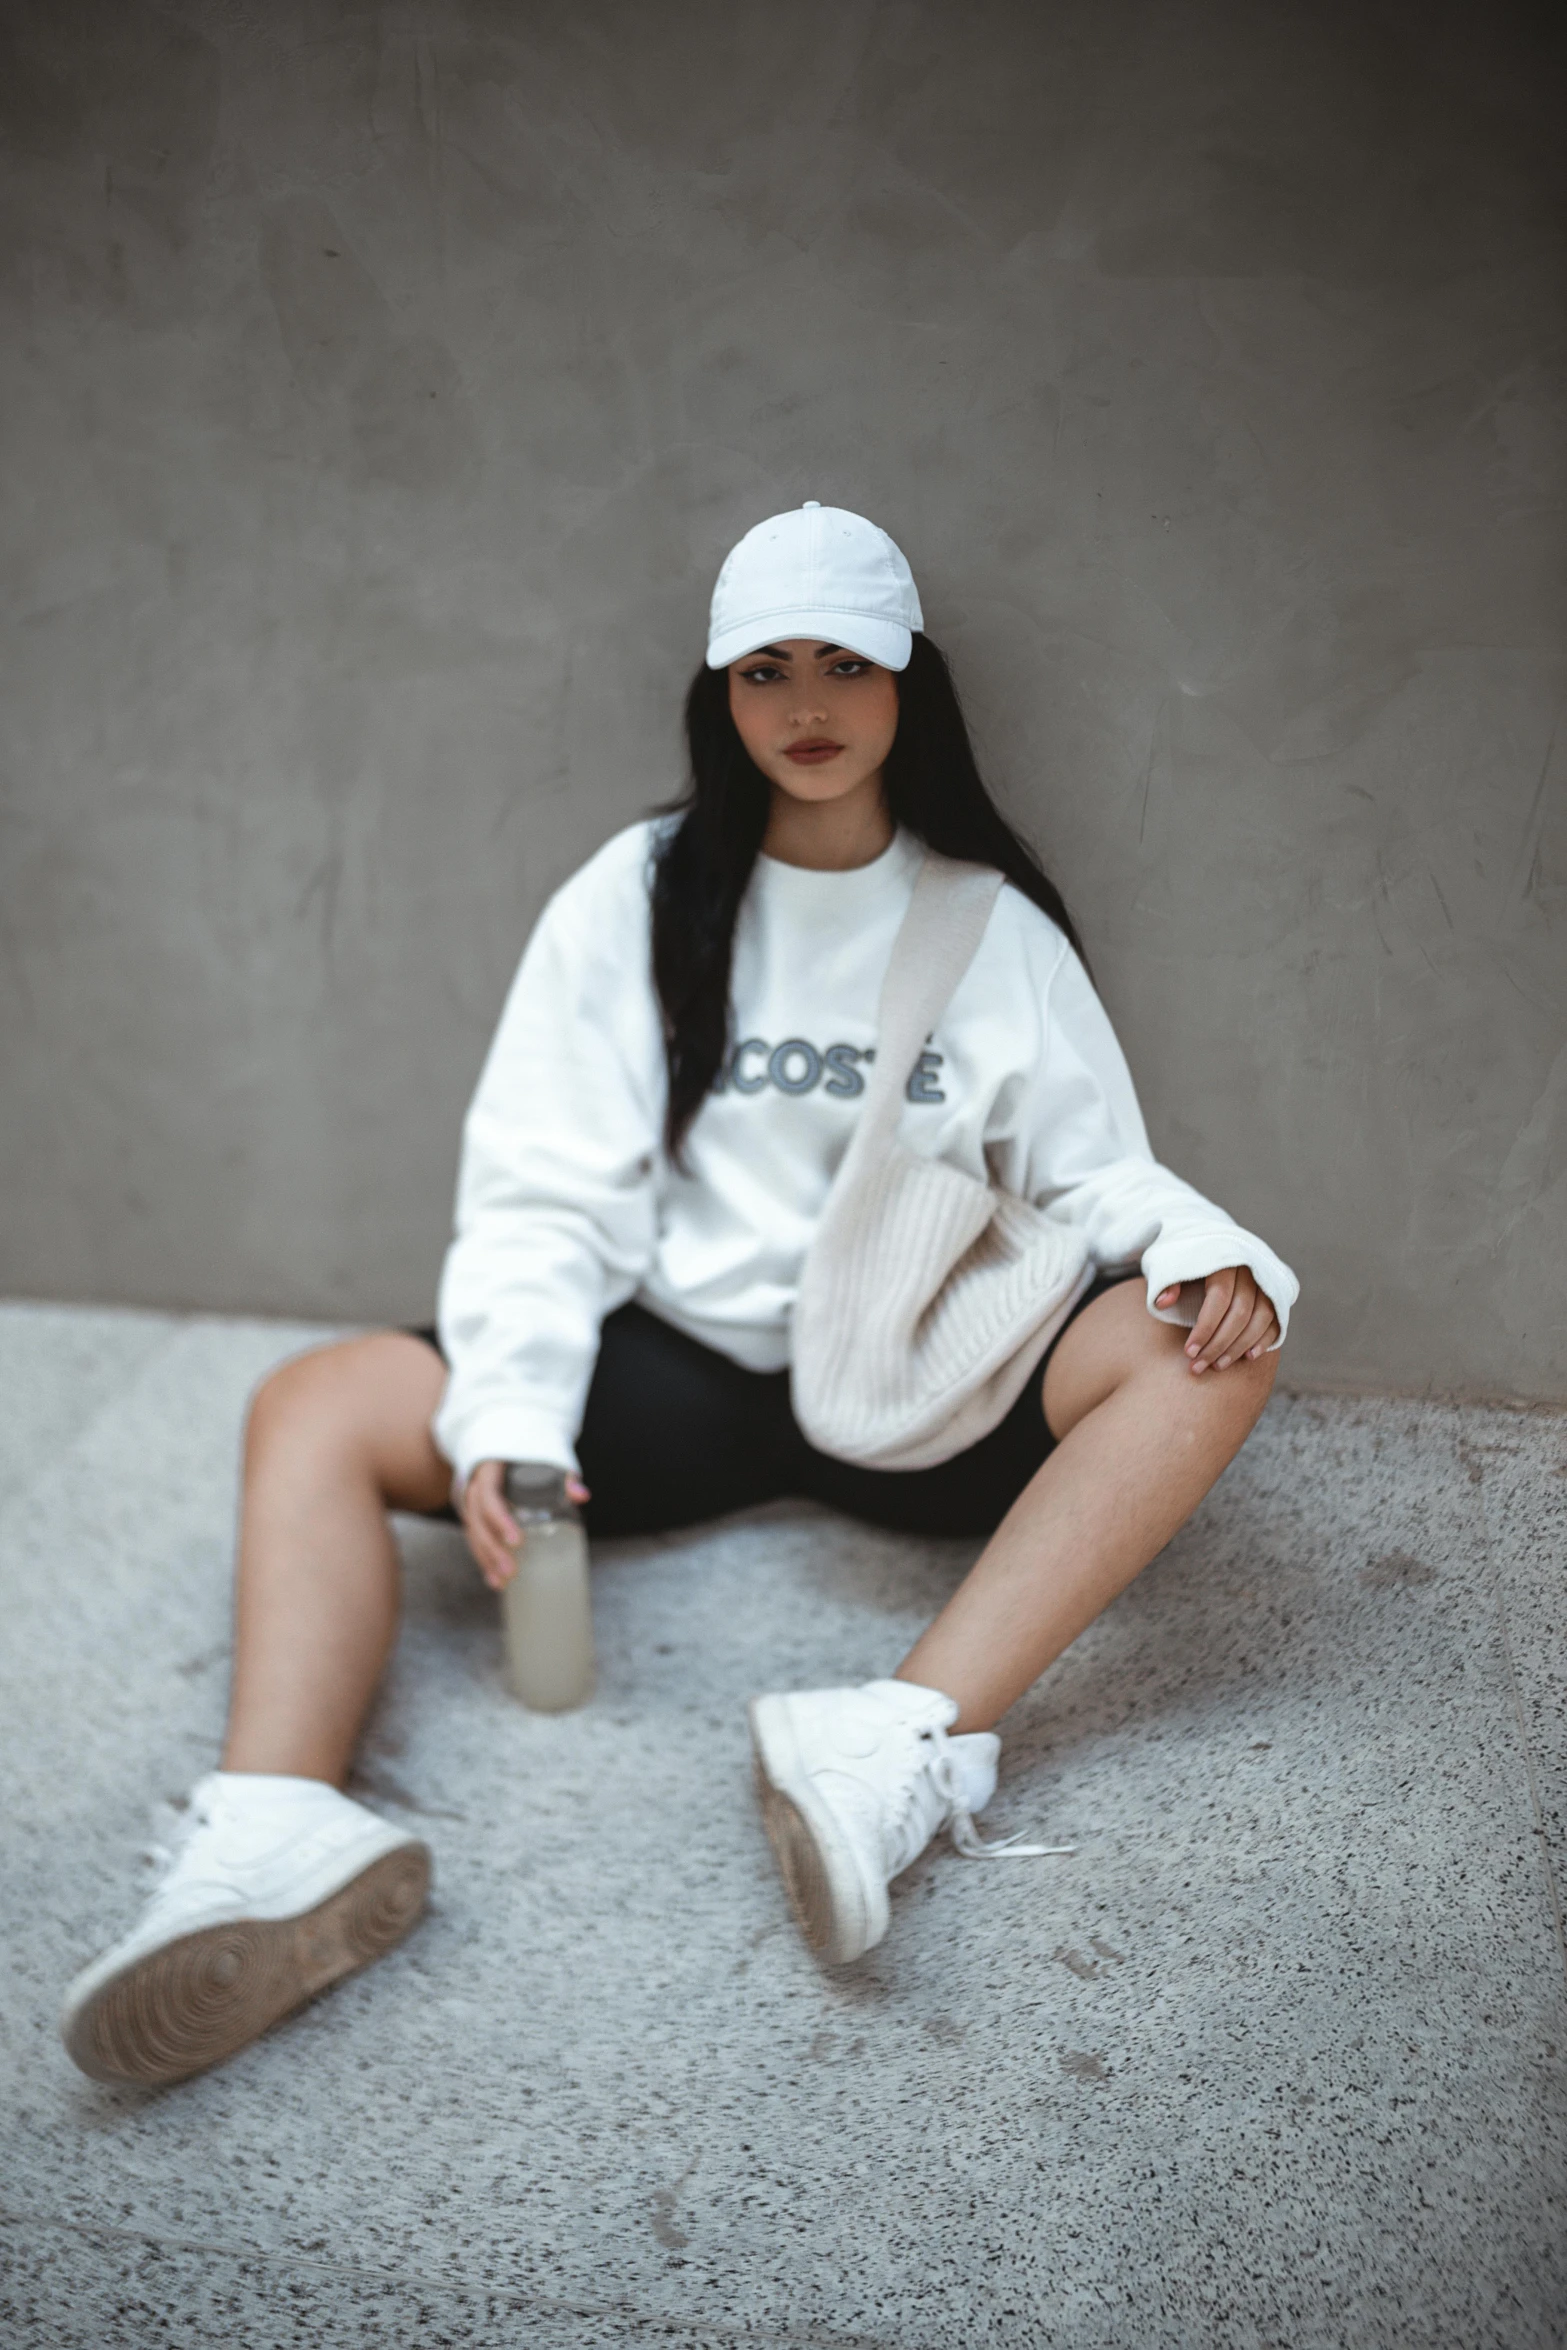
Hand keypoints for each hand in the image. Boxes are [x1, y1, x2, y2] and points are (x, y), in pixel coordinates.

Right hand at [461, 1459, 591, 1590]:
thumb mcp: (547, 1462)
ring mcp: (472, 1505)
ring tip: (503, 1582)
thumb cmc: (530, 1459)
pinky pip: (475, 1541)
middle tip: (511, 1571)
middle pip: (478, 1522)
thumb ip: (564, 1478)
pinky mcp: (476, 1519)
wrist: (508, 1453)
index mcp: (488, 1471)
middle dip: (493, 1549)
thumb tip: (582, 1496)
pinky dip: (485, 1562)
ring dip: (487, 1561)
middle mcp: (475, 1489)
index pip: (489, 1497)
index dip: (500, 1520)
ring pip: (474, 1535)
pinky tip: (496, 1582)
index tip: (518, 1541)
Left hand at [1156, 1267, 1278, 1373]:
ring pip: (1260, 1319)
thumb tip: (1162, 1302)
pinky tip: (1248, 1357)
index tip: (1189, 1352)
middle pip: (1240, 1313)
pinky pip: (1275, 1319)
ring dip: (1239, 1347)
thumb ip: (1167, 1281)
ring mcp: (1265, 1281)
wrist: (1211, 1243)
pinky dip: (1264, 1339)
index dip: (1205, 1328)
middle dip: (1219, 1345)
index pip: (1219, 1298)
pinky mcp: (1274, 1293)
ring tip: (1217, 1366)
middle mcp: (1249, 1270)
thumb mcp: (1170, 1263)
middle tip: (1198, 1367)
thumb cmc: (1186, 1259)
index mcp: (1224, 1260)